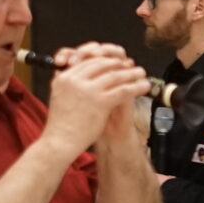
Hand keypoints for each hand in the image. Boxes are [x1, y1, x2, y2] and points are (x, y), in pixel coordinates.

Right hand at [38, 43, 151, 158]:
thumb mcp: (59, 97)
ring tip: (140, 72)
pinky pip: (123, 90)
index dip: (104, 61)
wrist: (61, 141)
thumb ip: (71, 85)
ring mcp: (88, 90)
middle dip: (118, 64)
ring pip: (114, 75)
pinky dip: (136, 87)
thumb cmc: (61, 125)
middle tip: (129, 66)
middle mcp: (75, 80)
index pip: (87, 62)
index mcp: (64, 77)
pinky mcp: (100, 101)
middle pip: (101, 64)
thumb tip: (83, 78)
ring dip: (130, 73)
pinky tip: (144, 86)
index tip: (115, 63)